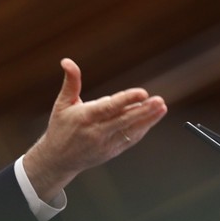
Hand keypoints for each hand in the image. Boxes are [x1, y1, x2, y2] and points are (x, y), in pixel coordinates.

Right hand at [23, 58, 167, 202]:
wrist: (58, 159)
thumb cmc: (60, 128)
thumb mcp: (62, 104)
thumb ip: (71, 82)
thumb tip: (67, 61)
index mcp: (85, 117)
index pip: (109, 107)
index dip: (127, 100)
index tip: (142, 93)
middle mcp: (97, 132)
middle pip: (124, 120)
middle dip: (143, 110)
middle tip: (159, 100)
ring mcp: (106, 144)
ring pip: (131, 131)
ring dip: (148, 119)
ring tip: (162, 107)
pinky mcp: (112, 151)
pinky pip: (130, 139)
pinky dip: (142, 129)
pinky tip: (153, 118)